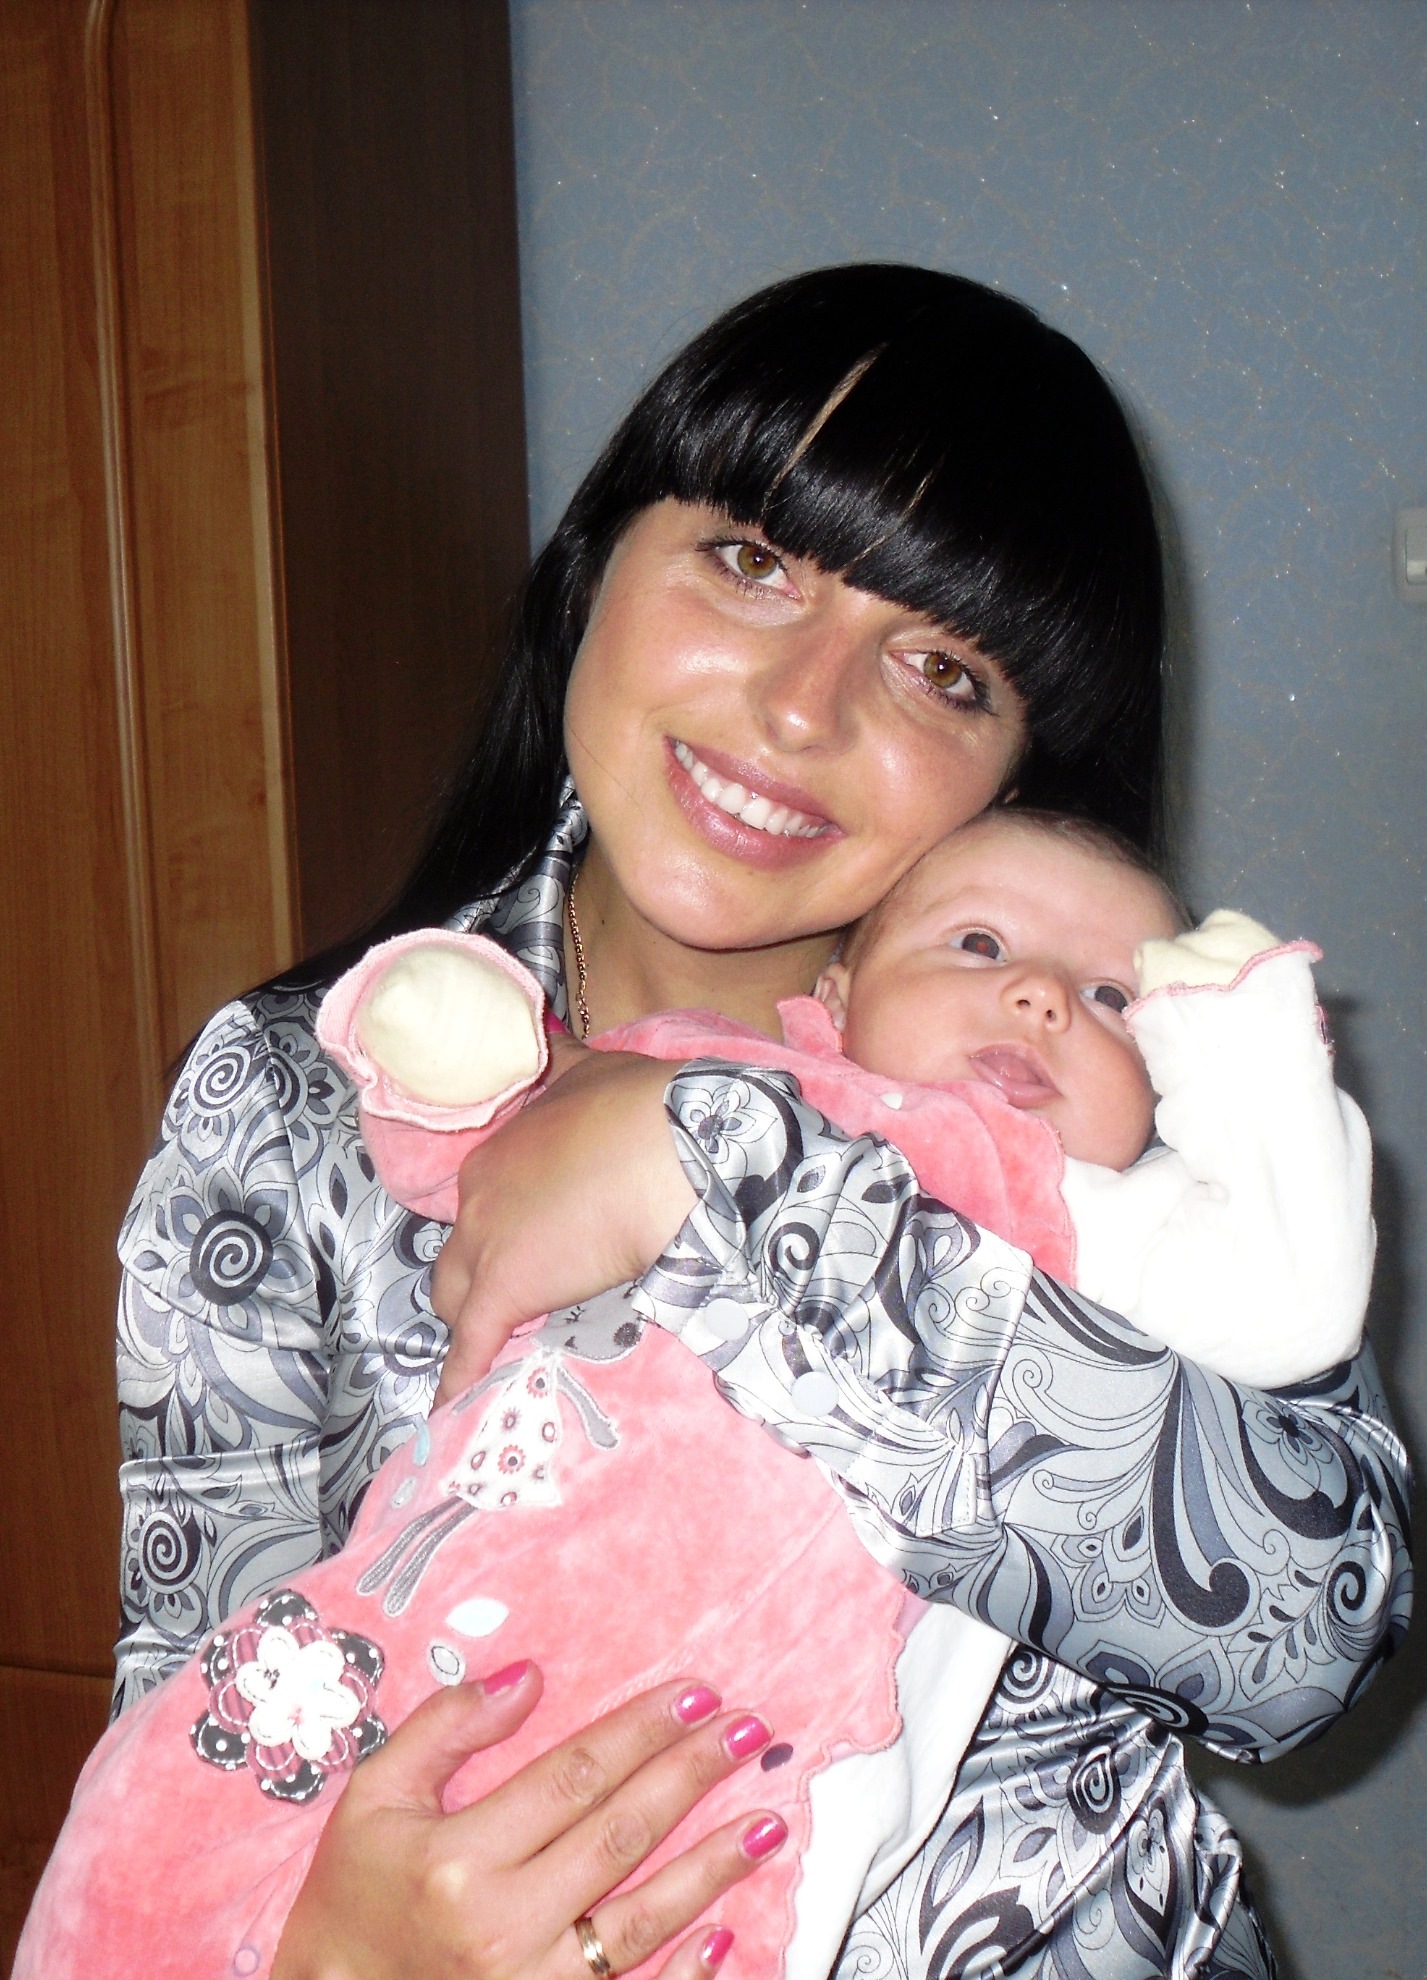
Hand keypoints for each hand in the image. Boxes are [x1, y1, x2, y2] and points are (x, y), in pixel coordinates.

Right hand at [273, 1662, 781, 1979]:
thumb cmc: (354, 1895)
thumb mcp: (375, 1797)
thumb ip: (446, 1729)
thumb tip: (528, 1678)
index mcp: (457, 1858)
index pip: (574, 1776)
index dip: (639, 1730)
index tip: (693, 1693)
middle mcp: (499, 1925)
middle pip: (619, 1835)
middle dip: (691, 1776)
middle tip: (748, 1732)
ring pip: (640, 1919)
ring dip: (712, 1867)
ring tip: (766, 1821)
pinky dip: (685, 1971)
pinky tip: (729, 1933)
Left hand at [430, 1048, 694, 1401]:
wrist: (669, 1146)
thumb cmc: (641, 1106)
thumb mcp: (593, 1070)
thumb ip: (561, 1064)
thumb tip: (547, 1039)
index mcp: (497, 1146)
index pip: (482, 1195)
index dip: (505, 1218)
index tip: (532, 1232)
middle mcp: (477, 1194)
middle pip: (458, 1247)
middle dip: (480, 1269)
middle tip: (523, 1287)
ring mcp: (485, 1242)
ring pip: (451, 1294)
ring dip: (470, 1317)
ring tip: (492, 1346)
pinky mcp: (505, 1290)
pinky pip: (469, 1346)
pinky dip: (459, 1379)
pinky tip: (451, 1411)